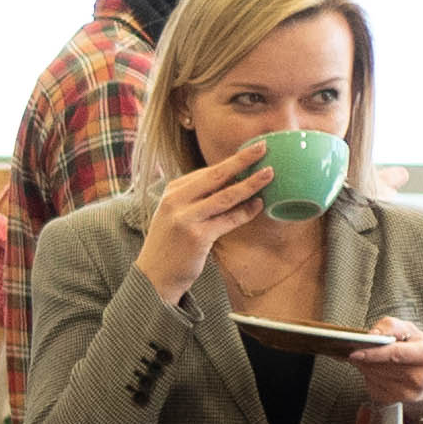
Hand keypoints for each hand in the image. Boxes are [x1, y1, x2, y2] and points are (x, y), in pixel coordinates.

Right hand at [133, 148, 276, 303]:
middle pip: (216, 175)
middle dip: (241, 159)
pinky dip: (246, 212)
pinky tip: (259, 205)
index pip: (206, 172)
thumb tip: (230, 183)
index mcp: (172, 191)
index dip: (231, 161)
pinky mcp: (197, 236)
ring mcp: (186, 218)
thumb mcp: (175, 214)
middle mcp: (176, 200)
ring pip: (225, 196)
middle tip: (262, 147)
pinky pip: (228, 220)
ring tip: (269, 173)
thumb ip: (195, 198)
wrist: (153, 276)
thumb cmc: (169, 245)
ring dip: (250, 183)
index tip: (251, 151)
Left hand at [347, 313, 422, 413]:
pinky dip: (369, 376)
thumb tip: (372, 334)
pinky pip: (373, 386)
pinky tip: (375, 370)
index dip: (373, 354)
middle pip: (381, 367)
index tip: (354, 353)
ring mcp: (409, 392)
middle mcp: (420, 377)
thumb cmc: (421, 350)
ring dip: (365, 366)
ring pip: (374, 377)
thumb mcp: (412, 331)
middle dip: (364, 358)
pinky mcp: (397, 401)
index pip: (395, 354)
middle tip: (353, 349)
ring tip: (365, 357)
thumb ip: (391, 326)